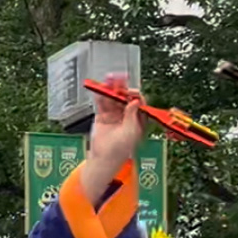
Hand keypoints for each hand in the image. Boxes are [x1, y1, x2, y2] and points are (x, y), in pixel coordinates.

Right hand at [84, 72, 143, 186]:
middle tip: (118, 79)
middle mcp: (127, 114)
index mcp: (138, 118)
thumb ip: (132, 116)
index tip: (129, 90)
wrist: (104, 157)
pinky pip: (102, 104)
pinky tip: (99, 90)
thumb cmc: (121, 149)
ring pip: (113, 98)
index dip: (134, 94)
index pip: (138, 101)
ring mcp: (114, 114)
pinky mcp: (102, 116)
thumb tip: (135, 101)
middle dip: (122, 88)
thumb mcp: (131, 132)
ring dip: (110, 89)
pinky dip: (100, 96)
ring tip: (107, 81)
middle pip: (125, 97)